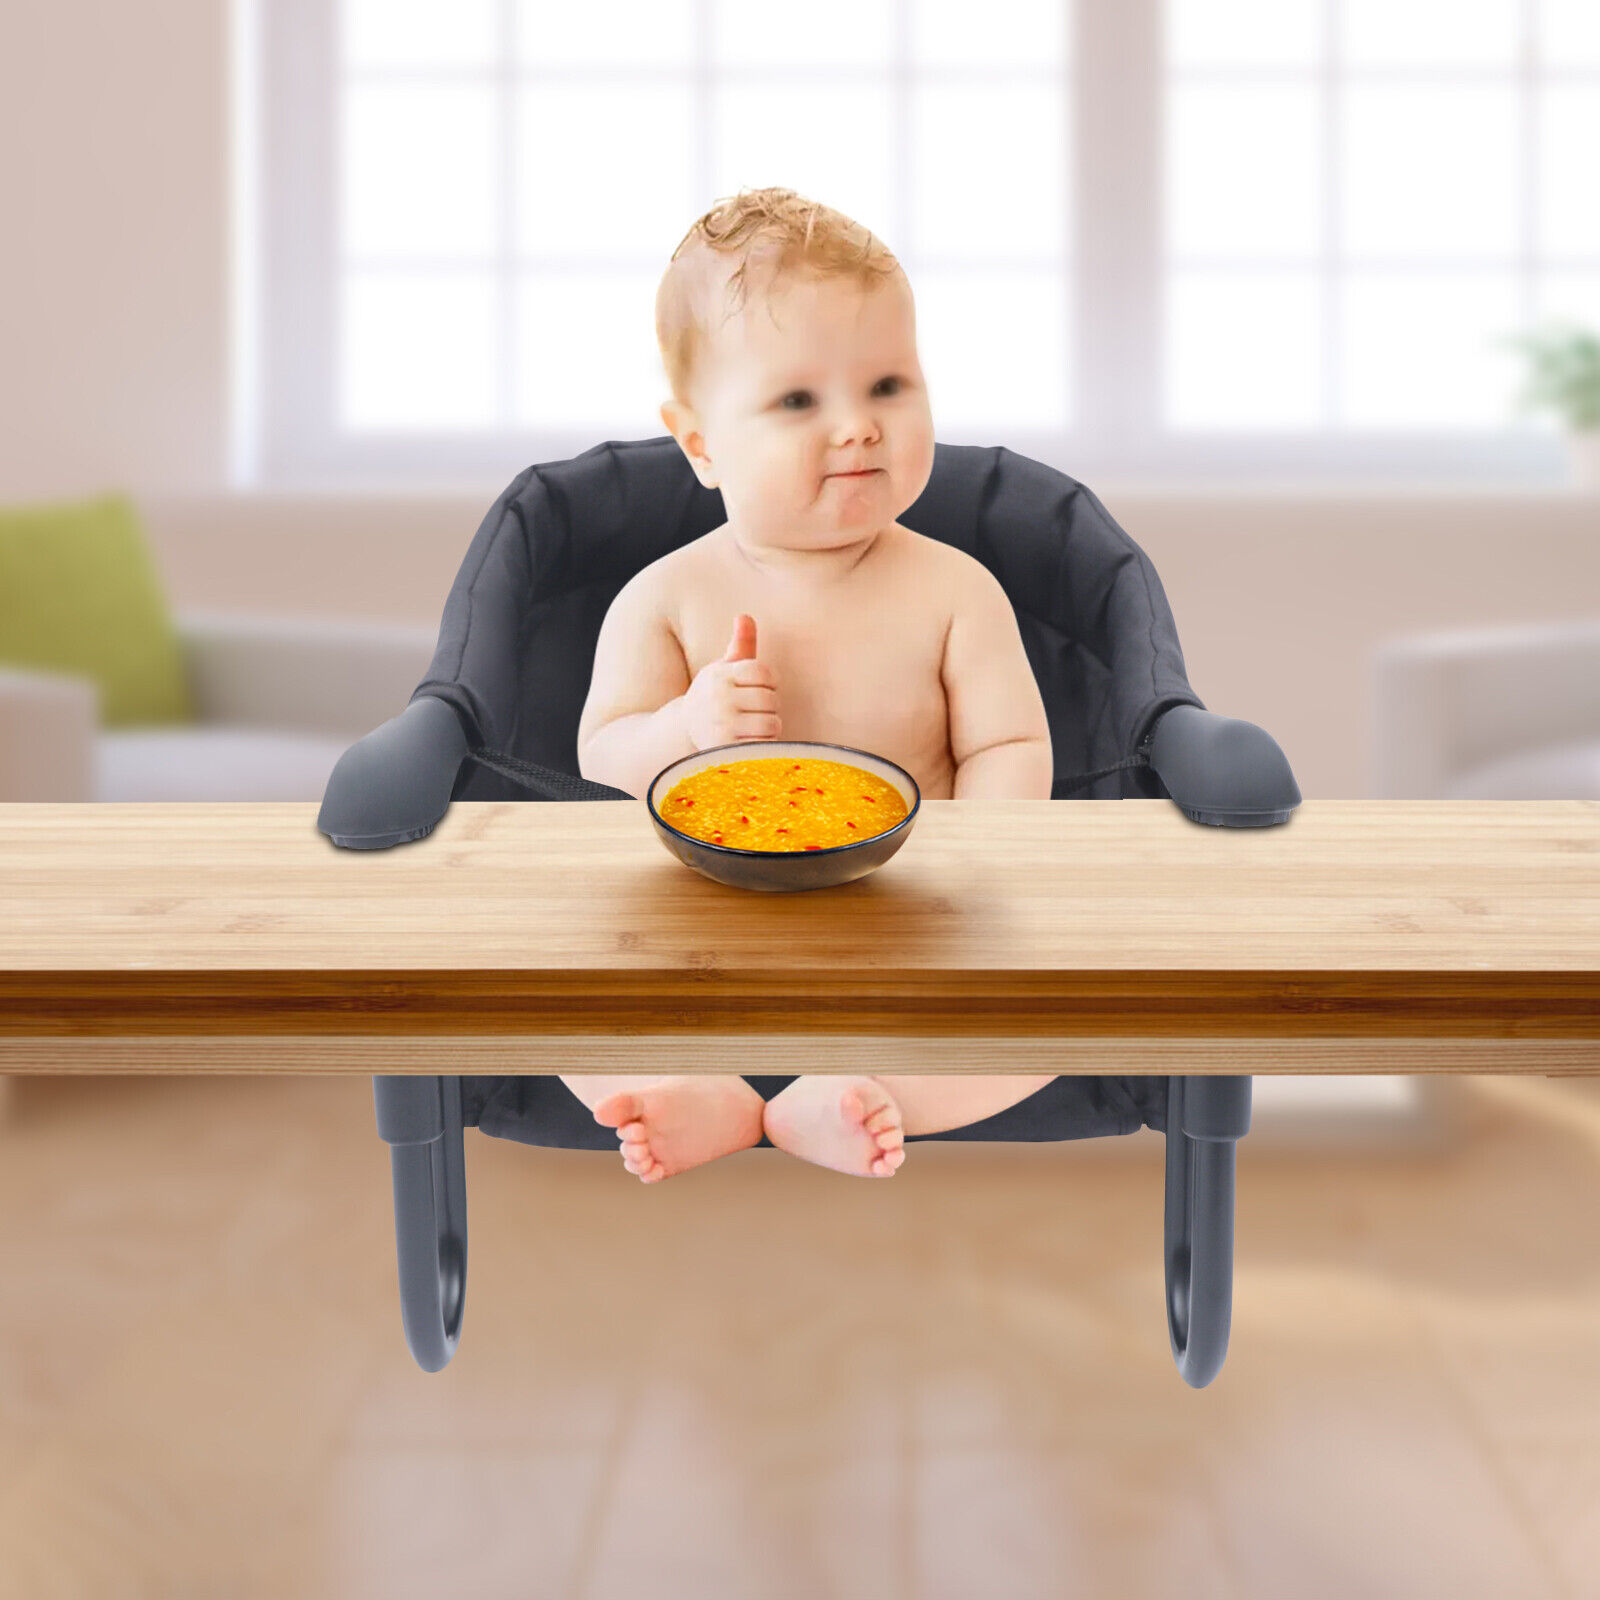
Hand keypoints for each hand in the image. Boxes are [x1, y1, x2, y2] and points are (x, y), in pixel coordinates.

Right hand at [683, 613, 780, 749]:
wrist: (685, 730)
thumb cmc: (715, 695)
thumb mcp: (724, 669)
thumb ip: (740, 645)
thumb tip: (745, 616)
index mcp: (720, 676)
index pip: (763, 672)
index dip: (771, 680)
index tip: (764, 686)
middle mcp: (718, 699)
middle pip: (770, 699)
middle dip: (770, 705)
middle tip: (758, 709)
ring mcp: (722, 726)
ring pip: (771, 722)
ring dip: (770, 726)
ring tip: (757, 725)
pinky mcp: (727, 750)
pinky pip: (763, 745)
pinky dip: (765, 744)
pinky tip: (754, 740)